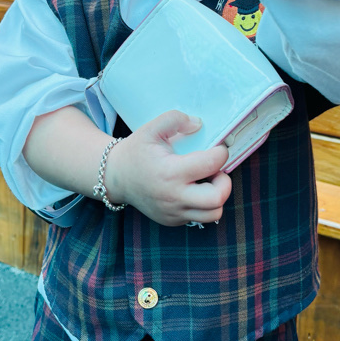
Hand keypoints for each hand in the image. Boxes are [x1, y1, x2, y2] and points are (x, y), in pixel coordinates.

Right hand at [105, 111, 230, 225]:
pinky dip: (204, 204)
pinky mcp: (173, 221)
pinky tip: (192, 189)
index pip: (211, 164)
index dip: (221, 152)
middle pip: (218, 198)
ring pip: (214, 214)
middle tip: (214, 170)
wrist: (115, 177)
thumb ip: (175, 119)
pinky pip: (200, 217)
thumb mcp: (151, 128)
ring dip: (217, 196)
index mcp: (170, 172)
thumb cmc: (136, 151)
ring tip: (206, 181)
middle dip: (224, 181)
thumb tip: (198, 125)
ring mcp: (173, 213)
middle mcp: (173, 197)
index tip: (217, 148)